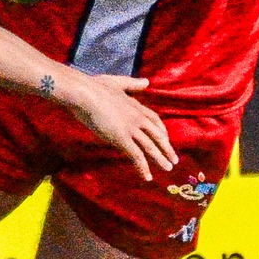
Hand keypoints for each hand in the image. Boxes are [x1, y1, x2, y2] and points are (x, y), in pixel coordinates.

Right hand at [61, 73, 178, 179]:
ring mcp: (131, 128)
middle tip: (174, 159)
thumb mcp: (116, 82)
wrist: (83, 92)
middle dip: (167, 148)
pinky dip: (143, 167)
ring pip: (150, 146)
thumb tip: (146, 82)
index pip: (154, 119)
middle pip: (157, 134)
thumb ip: (132, 84)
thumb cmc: (94, 86)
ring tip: (168, 169)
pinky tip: (147, 177)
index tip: (166, 139)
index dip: (161, 130)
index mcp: (135, 105)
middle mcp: (137, 117)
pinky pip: (136, 156)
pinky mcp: (122, 138)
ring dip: (160, 159)